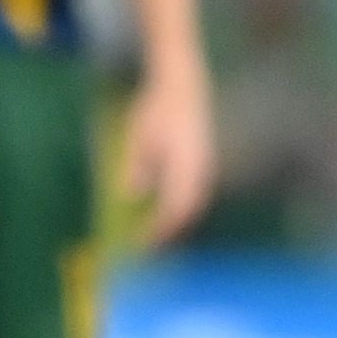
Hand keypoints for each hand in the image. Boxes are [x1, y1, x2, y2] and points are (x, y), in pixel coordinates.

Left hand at [119, 60, 216, 243]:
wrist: (185, 87)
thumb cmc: (159, 109)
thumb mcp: (140, 134)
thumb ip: (138, 163)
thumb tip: (131, 194)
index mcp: (186, 162)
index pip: (176, 206)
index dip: (161, 228)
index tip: (144, 242)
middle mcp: (201, 169)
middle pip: (188, 211)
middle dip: (169, 234)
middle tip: (147, 250)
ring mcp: (205, 168)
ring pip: (194, 206)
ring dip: (176, 225)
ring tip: (154, 240)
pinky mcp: (203, 167)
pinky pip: (194, 196)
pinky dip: (181, 212)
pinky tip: (164, 219)